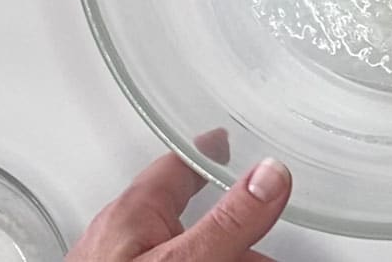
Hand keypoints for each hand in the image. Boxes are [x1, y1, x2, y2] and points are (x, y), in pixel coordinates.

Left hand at [68, 130, 291, 261]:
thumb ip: (228, 223)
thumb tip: (269, 175)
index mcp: (133, 216)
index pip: (177, 166)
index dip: (206, 152)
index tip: (223, 141)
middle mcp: (122, 241)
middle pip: (190, 223)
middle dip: (234, 237)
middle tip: (267, 250)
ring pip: (183, 257)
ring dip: (222, 261)